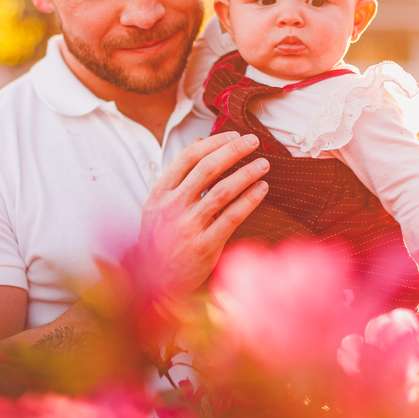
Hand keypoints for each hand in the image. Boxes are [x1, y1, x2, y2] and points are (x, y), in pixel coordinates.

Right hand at [137, 131, 268, 298]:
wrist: (155, 282)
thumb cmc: (160, 240)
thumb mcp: (159, 205)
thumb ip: (179, 175)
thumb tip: (199, 141)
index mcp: (160, 193)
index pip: (188, 157)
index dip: (214, 142)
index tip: (234, 135)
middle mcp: (172, 207)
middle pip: (208, 168)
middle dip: (233, 150)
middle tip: (253, 141)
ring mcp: (188, 227)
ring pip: (222, 191)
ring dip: (246, 173)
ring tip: (263, 164)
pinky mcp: (204, 246)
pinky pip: (232, 217)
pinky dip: (249, 199)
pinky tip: (262, 189)